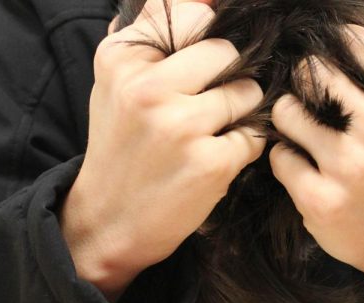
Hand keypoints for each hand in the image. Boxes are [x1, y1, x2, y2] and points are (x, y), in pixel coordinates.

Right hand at [61, 0, 264, 300]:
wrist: (110, 220)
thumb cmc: (120, 147)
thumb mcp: (116, 84)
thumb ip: (148, 36)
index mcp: (123, 60)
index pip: (194, 15)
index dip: (210, 39)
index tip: (208, 61)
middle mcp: (148, 88)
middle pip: (227, 51)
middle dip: (230, 74)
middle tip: (213, 101)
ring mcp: (181, 126)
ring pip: (247, 92)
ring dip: (240, 111)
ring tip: (212, 131)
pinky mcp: (210, 162)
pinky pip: (253, 136)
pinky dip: (242, 147)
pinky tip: (215, 159)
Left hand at [269, 16, 363, 302]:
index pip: (349, 41)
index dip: (330, 51)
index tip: (328, 70)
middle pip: (310, 72)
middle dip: (304, 85)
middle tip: (313, 105)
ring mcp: (350, 166)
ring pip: (286, 112)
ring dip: (289, 122)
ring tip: (306, 136)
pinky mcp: (321, 199)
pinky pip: (279, 156)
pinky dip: (286, 160)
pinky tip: (306, 169)